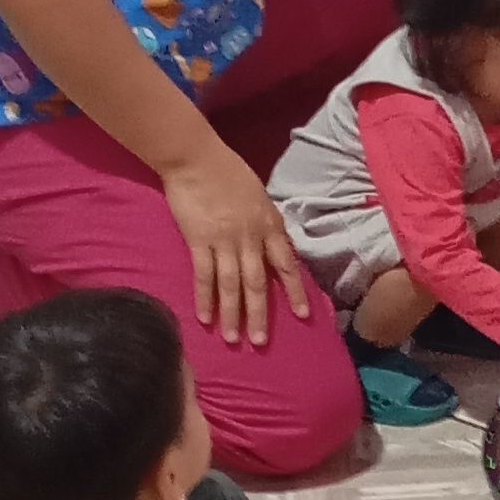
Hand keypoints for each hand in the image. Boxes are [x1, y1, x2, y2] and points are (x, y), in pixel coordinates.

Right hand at [162, 146, 310, 346]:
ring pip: (231, 285)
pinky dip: (204, 298)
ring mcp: (225, 240)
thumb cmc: (227, 171)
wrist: (196, 157)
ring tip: (233, 339)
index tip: (302, 315)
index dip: (294, 291)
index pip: (286, 264)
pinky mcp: (199, 240)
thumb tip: (272, 245)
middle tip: (260, 342)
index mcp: (269, 225)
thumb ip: (265, 223)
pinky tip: (204, 318)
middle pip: (258, 282)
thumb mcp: (258, 196)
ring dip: (232, 314)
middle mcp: (251, 237)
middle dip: (260, 314)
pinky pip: (203, 275)